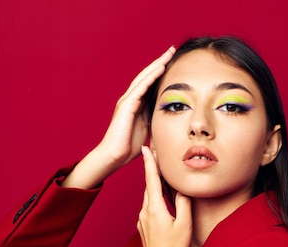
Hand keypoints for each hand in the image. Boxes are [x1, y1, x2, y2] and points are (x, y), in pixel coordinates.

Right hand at [99, 46, 175, 167]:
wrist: (114, 156)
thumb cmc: (128, 148)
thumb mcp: (146, 130)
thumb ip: (153, 121)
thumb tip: (166, 120)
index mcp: (136, 106)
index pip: (150, 84)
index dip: (160, 73)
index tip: (173, 63)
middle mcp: (130, 100)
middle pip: (146, 76)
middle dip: (159, 62)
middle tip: (172, 50)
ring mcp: (127, 101)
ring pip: (144, 78)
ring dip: (157, 65)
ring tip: (169, 54)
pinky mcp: (127, 106)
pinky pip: (141, 87)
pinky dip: (151, 77)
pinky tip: (161, 68)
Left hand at [138, 146, 191, 246]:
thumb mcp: (184, 225)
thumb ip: (183, 204)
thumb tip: (183, 188)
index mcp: (155, 208)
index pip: (151, 179)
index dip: (149, 162)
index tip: (146, 148)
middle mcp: (145, 212)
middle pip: (149, 187)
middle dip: (153, 172)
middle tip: (157, 157)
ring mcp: (142, 220)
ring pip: (149, 198)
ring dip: (155, 187)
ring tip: (162, 178)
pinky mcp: (142, 228)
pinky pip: (148, 209)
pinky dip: (155, 201)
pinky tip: (162, 204)